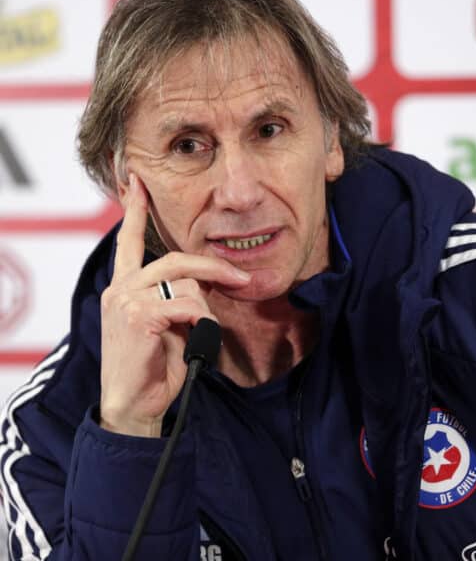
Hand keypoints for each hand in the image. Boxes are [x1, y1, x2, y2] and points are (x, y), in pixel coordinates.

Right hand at [99, 173, 249, 436]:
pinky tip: (192, 341)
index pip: (128, 241)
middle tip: (241, 279)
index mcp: (124, 287)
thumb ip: (177, 299)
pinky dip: (199, 323)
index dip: (134, 210)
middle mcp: (120, 288)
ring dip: (203, 311)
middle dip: (213, 268)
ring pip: (184, 285)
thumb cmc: (153, 367)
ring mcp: (124, 301)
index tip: (137, 182)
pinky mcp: (135, 316)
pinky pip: (183, 306)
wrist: (133, 406)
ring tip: (198, 336)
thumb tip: (203, 287)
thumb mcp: (167, 326)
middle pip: (175, 259)